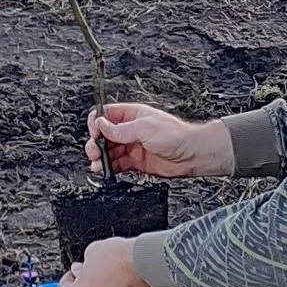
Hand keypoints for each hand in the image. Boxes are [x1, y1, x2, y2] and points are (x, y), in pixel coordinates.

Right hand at [87, 101, 228, 182]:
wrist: (192, 155)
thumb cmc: (176, 135)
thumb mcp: (144, 128)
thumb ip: (120, 130)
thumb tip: (100, 125)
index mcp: (132, 115)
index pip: (105, 115)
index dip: (96, 123)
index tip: (95, 133)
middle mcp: (130, 130)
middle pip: (103, 135)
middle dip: (95, 143)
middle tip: (95, 152)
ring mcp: (132, 146)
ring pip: (108, 151)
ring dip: (100, 157)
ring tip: (98, 164)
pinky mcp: (135, 162)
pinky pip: (117, 164)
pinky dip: (109, 168)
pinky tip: (105, 170)